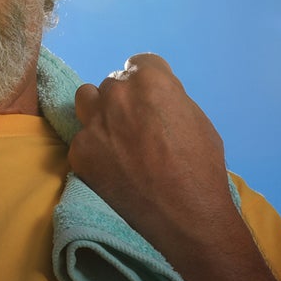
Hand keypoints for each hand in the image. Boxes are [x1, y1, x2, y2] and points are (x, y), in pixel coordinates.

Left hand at [68, 53, 247, 267]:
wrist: (186, 218)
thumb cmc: (202, 167)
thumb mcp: (196, 119)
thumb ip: (169, 98)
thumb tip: (155, 95)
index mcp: (150, 81)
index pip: (139, 63)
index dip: (148, 83)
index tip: (151, 101)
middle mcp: (116, 94)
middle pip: (113, 84)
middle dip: (124, 101)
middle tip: (137, 129)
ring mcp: (93, 123)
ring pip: (86, 100)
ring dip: (99, 113)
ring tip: (116, 138)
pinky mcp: (79, 152)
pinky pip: (82, 139)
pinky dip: (93, 150)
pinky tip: (112, 169)